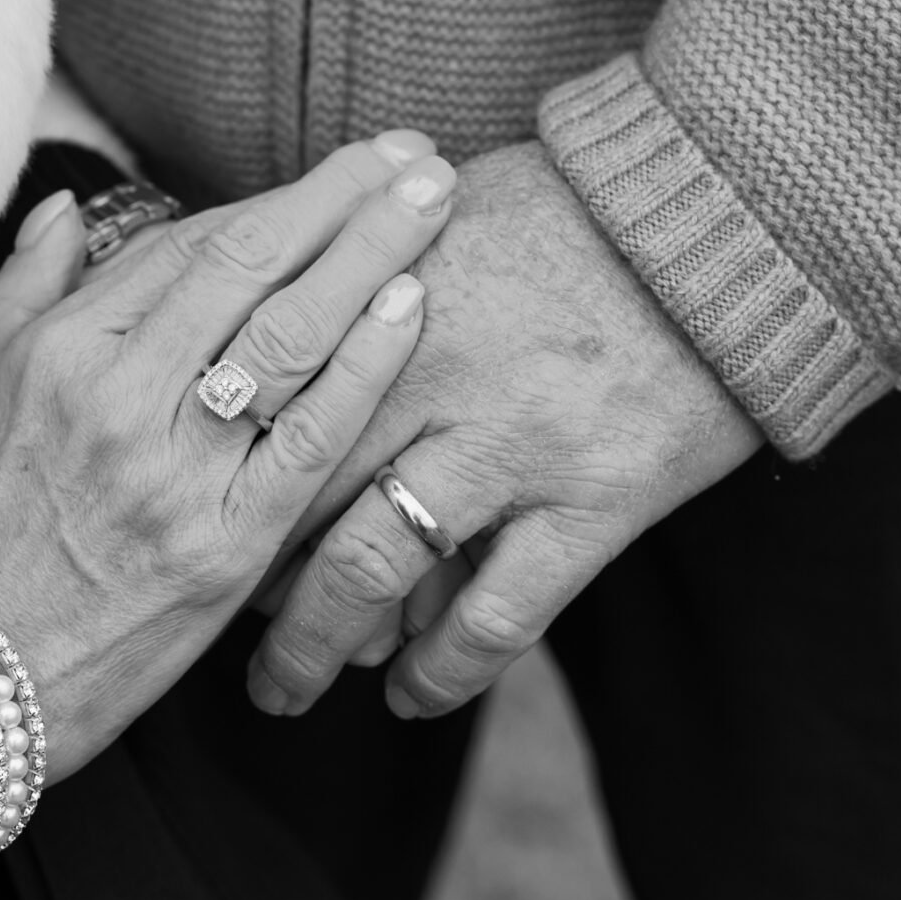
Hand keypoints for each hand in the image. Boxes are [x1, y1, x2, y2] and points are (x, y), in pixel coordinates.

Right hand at [0, 131, 458, 780]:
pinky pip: (310, 438)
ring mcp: (175, 472)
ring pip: (290, 332)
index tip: (347, 166)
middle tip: (417, 153)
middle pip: (253, 266)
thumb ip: (21, 293)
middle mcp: (120, 398)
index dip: (280, 197)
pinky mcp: (222, 548)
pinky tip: (413, 307)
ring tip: (436, 200)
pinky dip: (365, 363)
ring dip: (373, 253)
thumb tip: (68, 207)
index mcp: (61, 354)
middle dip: (345, 198)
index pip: (191, 244)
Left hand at [247, 141, 759, 722]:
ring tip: (280, 690)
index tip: (174, 507)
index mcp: (382, 290)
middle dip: (236, 570)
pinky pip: (496, 615)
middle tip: (197, 623)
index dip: (209, 463)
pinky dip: (442, 671)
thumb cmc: (576, 202)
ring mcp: (513, 441)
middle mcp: (428, 371)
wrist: (726, 210)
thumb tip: (283, 312)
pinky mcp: (595, 499)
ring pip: (372, 568)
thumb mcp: (443, 208)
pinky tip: (409, 697)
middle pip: (292, 489)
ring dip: (315, 644)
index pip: (263, 395)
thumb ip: (358, 267)